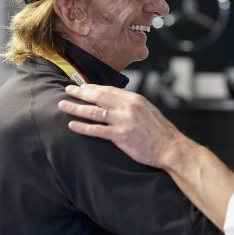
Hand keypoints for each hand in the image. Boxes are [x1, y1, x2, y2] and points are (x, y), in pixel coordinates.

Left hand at [58, 84, 183, 168]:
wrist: (170, 147)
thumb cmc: (160, 132)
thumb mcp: (148, 111)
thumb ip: (132, 105)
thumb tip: (118, 102)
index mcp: (134, 99)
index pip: (109, 90)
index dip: (93, 88)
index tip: (81, 87)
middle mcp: (128, 107)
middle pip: (99, 96)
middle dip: (81, 93)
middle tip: (68, 90)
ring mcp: (123, 121)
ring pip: (94, 111)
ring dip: (76, 107)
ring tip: (63, 105)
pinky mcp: (121, 136)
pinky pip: (97, 130)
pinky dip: (83, 127)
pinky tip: (72, 125)